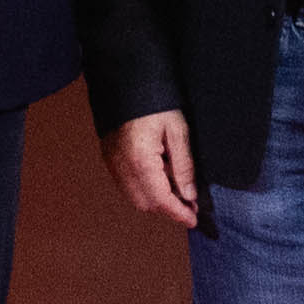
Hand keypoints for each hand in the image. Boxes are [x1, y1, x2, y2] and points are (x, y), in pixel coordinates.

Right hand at [110, 110, 201, 227]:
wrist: (126, 83)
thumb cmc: (155, 103)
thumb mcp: (178, 131)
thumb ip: (184, 166)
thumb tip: (189, 195)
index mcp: (141, 161)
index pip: (161, 200)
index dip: (179, 214)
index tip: (194, 220)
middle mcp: (122, 167)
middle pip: (146, 204)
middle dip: (168, 209)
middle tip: (190, 204)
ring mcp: (112, 164)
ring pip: (135, 198)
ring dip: (156, 201)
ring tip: (177, 190)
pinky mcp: (109, 159)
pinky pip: (127, 186)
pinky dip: (144, 190)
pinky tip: (160, 178)